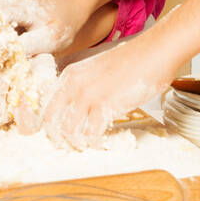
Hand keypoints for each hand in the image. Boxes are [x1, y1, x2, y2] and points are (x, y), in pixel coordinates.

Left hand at [41, 39, 174, 149]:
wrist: (152, 53)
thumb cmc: (131, 62)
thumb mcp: (97, 70)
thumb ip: (84, 86)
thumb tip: (79, 109)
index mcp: (70, 75)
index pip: (47, 106)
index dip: (50, 125)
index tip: (57, 135)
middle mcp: (74, 85)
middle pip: (52, 122)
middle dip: (58, 139)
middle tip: (68, 147)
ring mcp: (88, 96)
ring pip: (70, 132)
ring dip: (76, 144)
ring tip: (84, 147)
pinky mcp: (105, 107)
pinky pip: (91, 135)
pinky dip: (93, 144)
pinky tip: (99, 144)